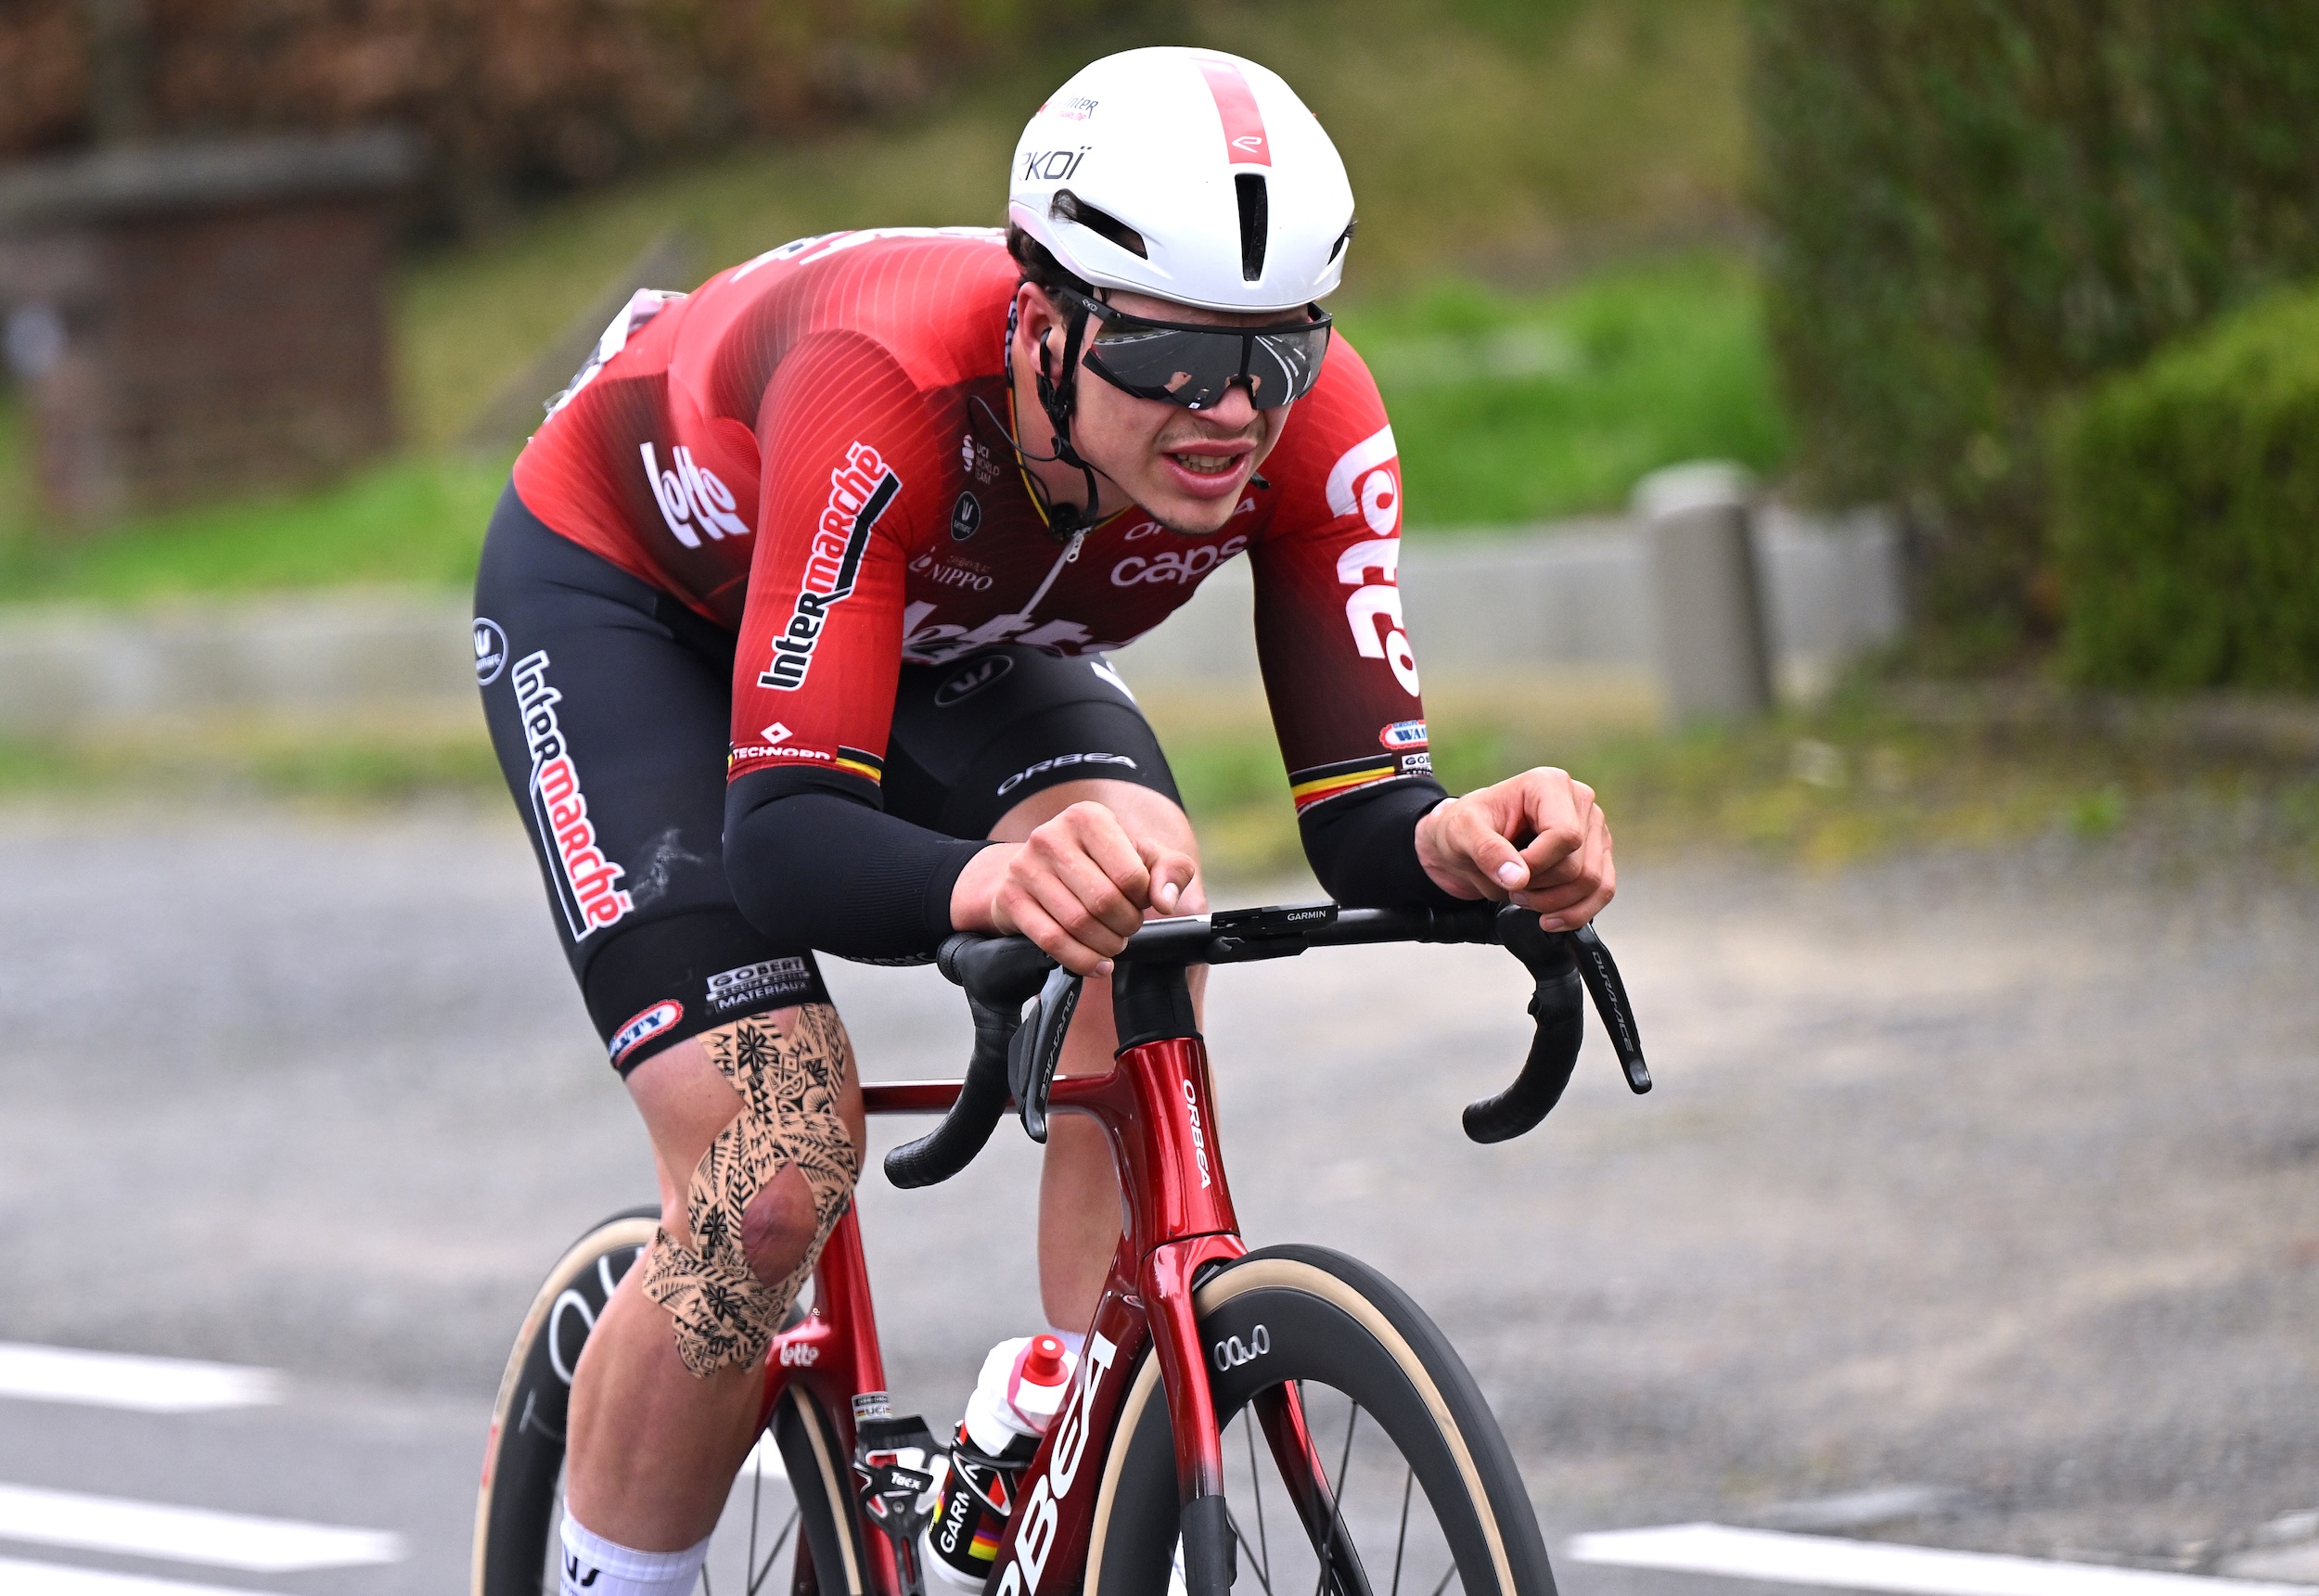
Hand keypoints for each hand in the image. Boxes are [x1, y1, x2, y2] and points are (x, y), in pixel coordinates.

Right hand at [950, 801, 1199, 974]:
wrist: (1033, 869)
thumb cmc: (1095, 862)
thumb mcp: (1140, 855)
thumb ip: (1171, 870)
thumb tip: (1166, 901)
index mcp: (1088, 818)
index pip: (1130, 874)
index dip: (1143, 900)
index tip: (1139, 904)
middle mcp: (1051, 836)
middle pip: (1104, 901)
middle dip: (1125, 926)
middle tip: (1127, 929)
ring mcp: (1025, 867)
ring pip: (1078, 923)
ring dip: (1105, 945)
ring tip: (1112, 943)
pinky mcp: (1010, 898)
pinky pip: (1052, 941)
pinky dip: (1081, 960)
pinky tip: (1095, 962)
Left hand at [1413, 767, 1615, 930]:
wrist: (1466, 841)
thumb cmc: (1464, 829)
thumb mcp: (1461, 833)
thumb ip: (1487, 851)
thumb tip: (1519, 878)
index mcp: (1550, 784)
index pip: (1565, 835)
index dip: (1536, 865)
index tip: (1507, 875)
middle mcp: (1580, 801)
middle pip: (1578, 865)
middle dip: (1541, 888)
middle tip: (1510, 889)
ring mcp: (1593, 829)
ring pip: (1593, 882)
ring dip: (1554, 903)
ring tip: (1523, 899)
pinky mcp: (1597, 854)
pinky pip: (1602, 891)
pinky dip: (1577, 913)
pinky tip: (1549, 919)